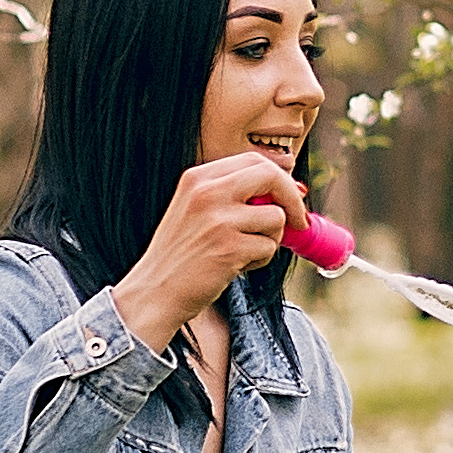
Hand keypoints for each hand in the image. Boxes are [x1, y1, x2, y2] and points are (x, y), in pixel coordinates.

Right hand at [107, 151, 306, 343]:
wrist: (154, 292)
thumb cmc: (180, 255)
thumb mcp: (195, 210)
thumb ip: (232, 195)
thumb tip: (290, 189)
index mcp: (197, 179)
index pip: (253, 160)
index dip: (279, 177)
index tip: (291, 196)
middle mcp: (207, 193)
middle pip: (271, 175)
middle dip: (292, 198)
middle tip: (298, 220)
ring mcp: (218, 220)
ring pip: (276, 217)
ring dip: (271, 239)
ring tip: (246, 252)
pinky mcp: (229, 249)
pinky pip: (269, 248)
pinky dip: (261, 260)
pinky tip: (237, 267)